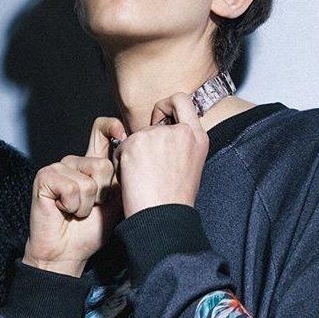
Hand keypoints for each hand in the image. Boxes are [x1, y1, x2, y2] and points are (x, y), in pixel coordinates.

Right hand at [23, 117, 126, 275]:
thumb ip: (124, 178)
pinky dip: (74, 206)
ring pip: (89, 181)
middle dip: (104, 192)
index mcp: (92, 163)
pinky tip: (65, 210)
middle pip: (103, 164)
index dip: (112, 126)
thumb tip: (137, 156)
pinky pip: (72, 189)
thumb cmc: (92, 229)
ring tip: (78, 211)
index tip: (123, 133)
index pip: (101, 131)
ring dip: (88, 204)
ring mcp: (59, 167)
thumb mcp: (117, 201)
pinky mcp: (45, 177)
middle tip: (92, 206)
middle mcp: (75, 161)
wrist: (68, 253)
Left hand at [113, 93, 208, 217]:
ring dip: (134, 154)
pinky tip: (133, 180)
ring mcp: (156, 135)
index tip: (160, 120)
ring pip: (135, 136)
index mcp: (197, 136)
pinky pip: (121, 147)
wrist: (162, 218)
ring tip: (144, 178)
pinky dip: (122, 162)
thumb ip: (181, 143)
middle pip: (153, 122)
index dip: (167, 106)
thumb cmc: (174, 200)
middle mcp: (180, 131)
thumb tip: (162, 131)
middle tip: (150, 166)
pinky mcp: (134, 143)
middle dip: (146, 141)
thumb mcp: (191, 164)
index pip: (181, 100)